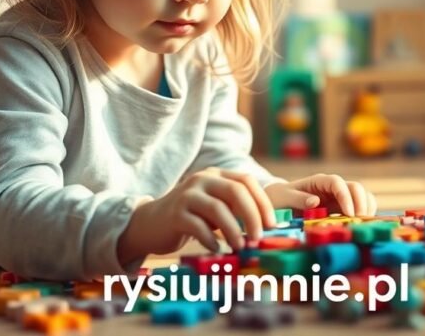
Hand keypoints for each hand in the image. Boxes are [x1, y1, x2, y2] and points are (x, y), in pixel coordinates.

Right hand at [117, 168, 275, 264]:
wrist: (151, 223)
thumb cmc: (192, 217)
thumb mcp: (216, 208)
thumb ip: (236, 210)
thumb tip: (268, 226)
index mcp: (216, 175)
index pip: (246, 181)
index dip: (262, 202)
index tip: (272, 225)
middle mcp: (202, 179)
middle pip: (235, 191)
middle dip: (252, 216)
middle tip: (259, 238)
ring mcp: (186, 195)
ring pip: (217, 209)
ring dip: (233, 230)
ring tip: (240, 247)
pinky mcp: (174, 213)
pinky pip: (197, 226)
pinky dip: (211, 239)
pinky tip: (217, 248)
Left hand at [264, 174, 376, 216]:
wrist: (279, 202)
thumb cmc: (280, 198)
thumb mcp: (284, 198)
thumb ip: (298, 198)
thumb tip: (315, 201)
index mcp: (319, 181)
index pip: (337, 183)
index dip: (345, 196)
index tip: (349, 214)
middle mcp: (332, 187)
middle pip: (355, 187)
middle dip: (361, 203)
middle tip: (360, 222)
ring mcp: (339, 197)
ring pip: (361, 196)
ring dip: (366, 209)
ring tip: (364, 225)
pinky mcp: (341, 208)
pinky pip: (359, 208)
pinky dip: (363, 215)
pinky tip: (361, 227)